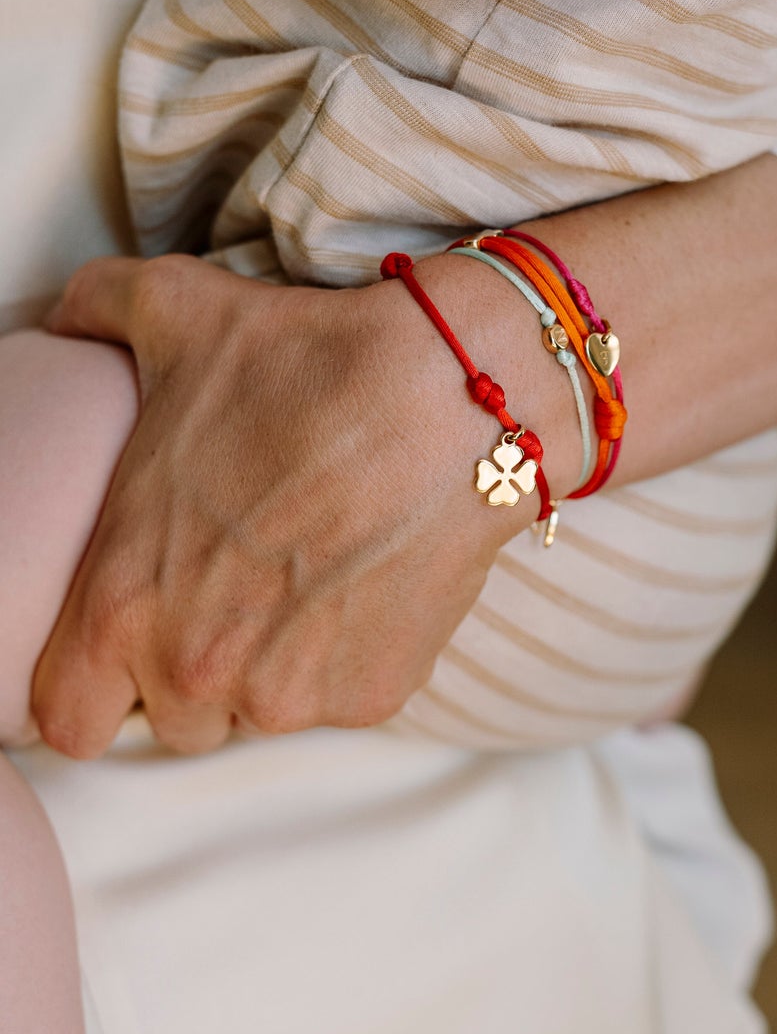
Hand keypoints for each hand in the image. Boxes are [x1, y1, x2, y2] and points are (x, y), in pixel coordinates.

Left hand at [33, 252, 571, 757]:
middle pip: (171, 721)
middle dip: (192, 670)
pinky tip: (364, 580)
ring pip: (257, 714)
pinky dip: (347, 657)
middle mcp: (196, 669)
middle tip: (232, 589)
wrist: (450, 398)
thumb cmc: (308, 363)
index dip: (92, 686)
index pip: (68, 721)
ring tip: (302, 579)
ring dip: (269, 668)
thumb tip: (69, 313)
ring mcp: (289, 695)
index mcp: (122, 603)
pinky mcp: (369, 696)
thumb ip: (98, 312)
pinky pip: (337, 698)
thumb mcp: (177, 314)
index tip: (123, 650)